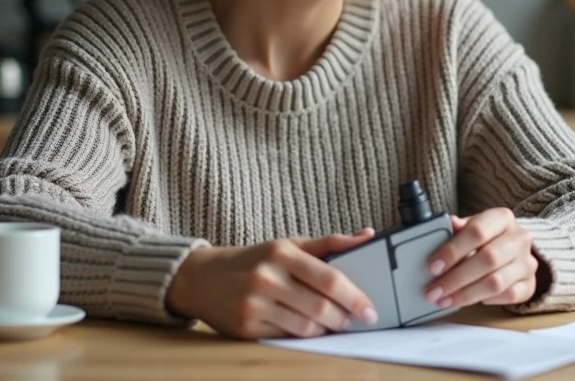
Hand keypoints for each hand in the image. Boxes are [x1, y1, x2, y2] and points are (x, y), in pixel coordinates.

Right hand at [166, 229, 378, 338]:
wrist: (203, 278)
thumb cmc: (255, 260)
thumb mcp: (288, 245)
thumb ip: (329, 244)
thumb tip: (368, 236)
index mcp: (281, 252)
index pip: (330, 278)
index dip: (355, 297)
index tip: (371, 310)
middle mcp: (267, 277)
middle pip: (320, 308)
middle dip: (344, 319)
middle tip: (353, 320)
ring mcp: (254, 304)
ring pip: (306, 328)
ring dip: (325, 330)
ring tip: (331, 324)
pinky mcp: (246, 328)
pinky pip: (287, 338)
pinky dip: (303, 336)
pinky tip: (307, 329)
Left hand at [423, 208, 538, 308]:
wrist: (514, 249)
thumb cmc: (486, 237)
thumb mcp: (472, 226)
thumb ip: (459, 228)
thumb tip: (448, 224)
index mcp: (502, 218)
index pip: (478, 231)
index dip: (453, 250)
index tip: (433, 266)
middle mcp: (519, 239)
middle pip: (488, 259)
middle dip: (456, 278)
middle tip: (434, 290)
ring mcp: (527, 263)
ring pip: (497, 282)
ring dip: (466, 294)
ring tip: (445, 300)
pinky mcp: (530, 284)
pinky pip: (509, 296)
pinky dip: (488, 300)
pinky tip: (472, 300)